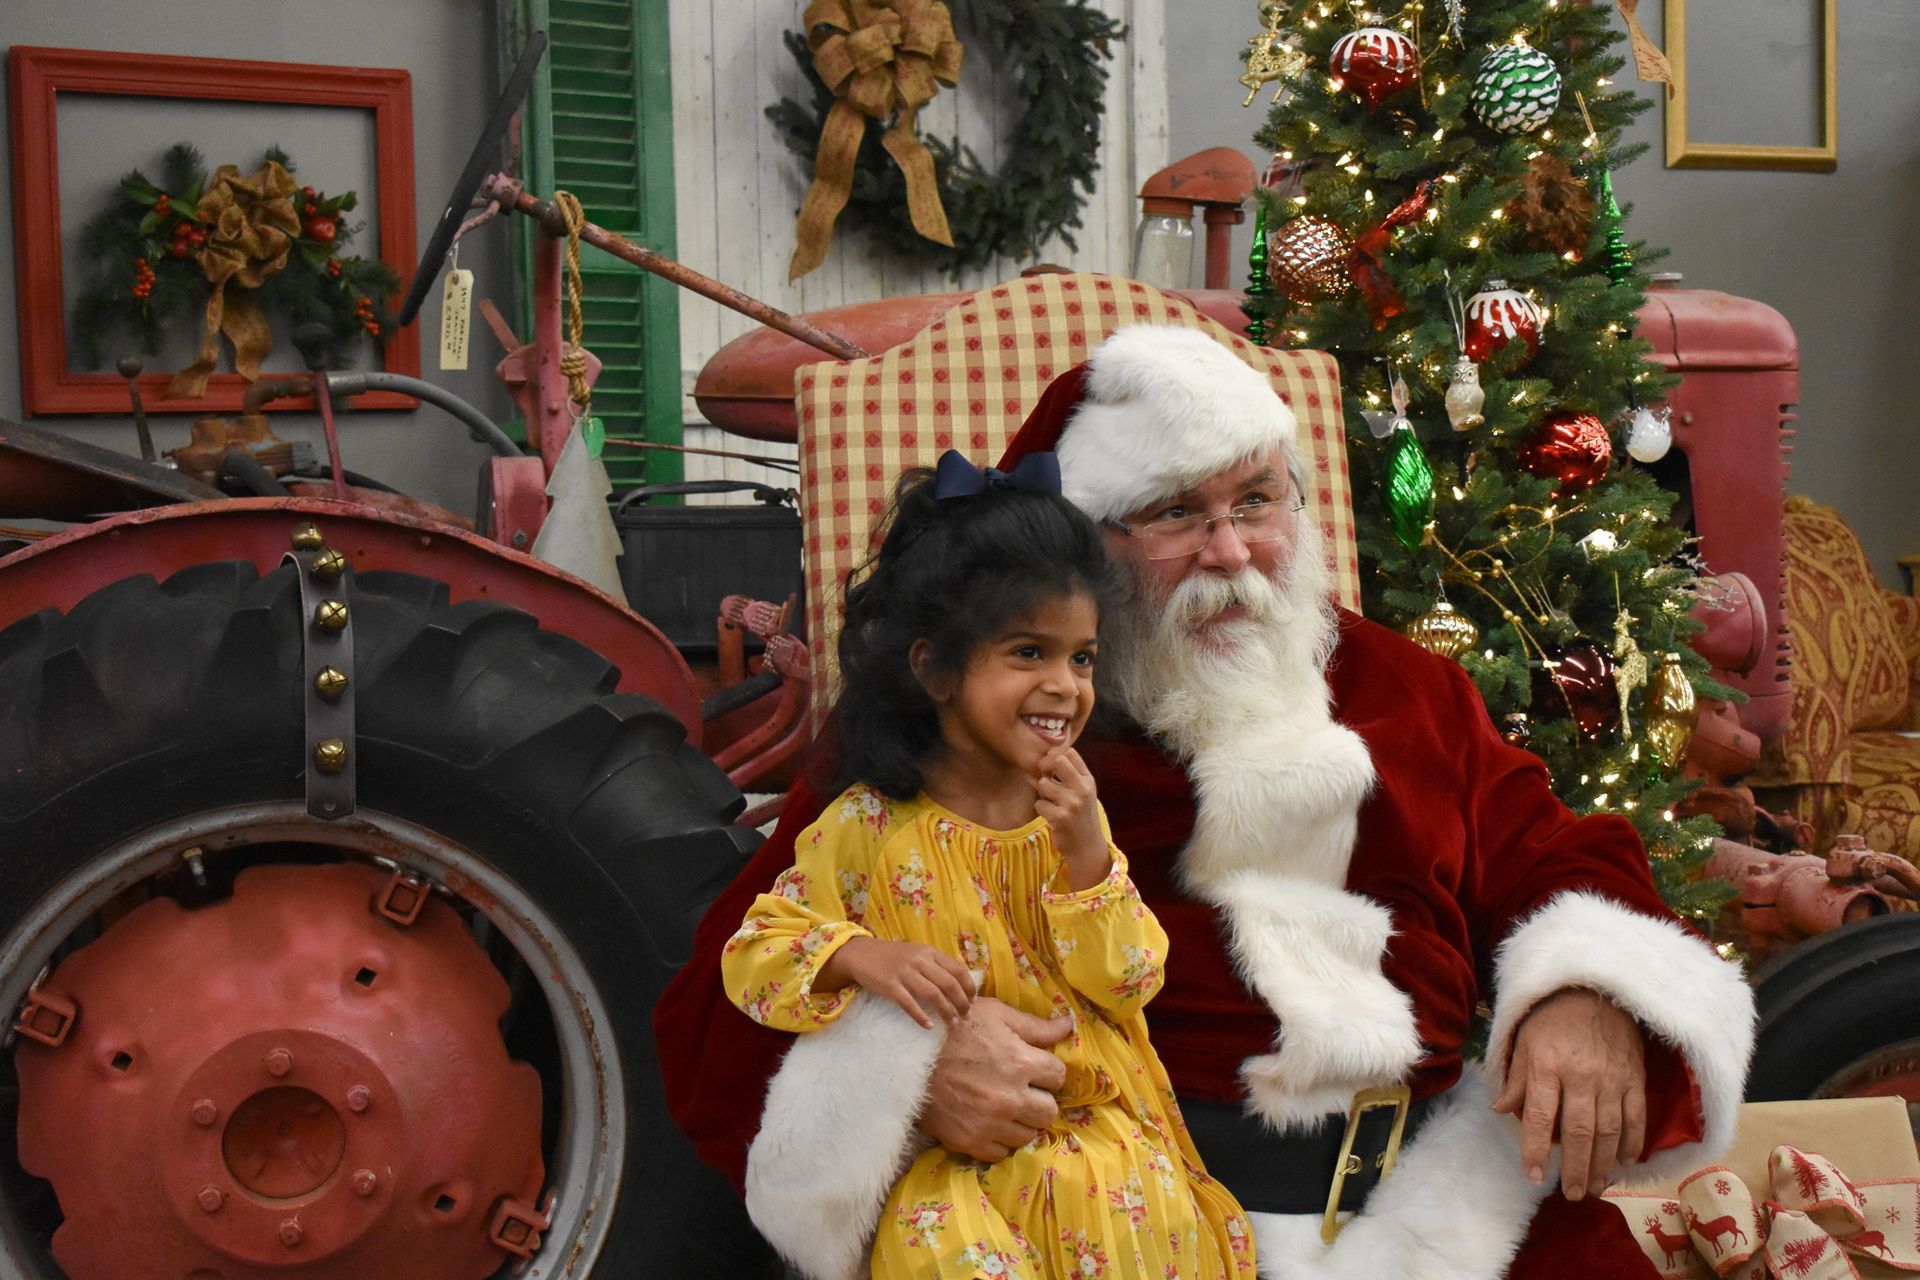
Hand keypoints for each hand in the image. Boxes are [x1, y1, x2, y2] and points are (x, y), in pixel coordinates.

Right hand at [819, 937, 973, 1029]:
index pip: (957, 969)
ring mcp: (904, 973)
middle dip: (962, 1003)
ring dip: (946, 1012)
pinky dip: (921, 1017)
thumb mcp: (917, 953)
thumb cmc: (892, 956)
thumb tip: (958, 984)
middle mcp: (919, 960)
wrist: (861, 954)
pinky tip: (929, 1026)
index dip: (969, 987)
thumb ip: (935, 964)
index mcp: (929, 952)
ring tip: (952, 1023)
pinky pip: (909, 1004)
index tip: (973, 1001)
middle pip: (949, 984)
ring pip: (933, 995)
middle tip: (966, 1016)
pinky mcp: (890, 986)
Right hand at [918, 997, 1071, 1160]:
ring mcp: (990, 1123)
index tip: (1035, 1068)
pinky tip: (989, 1122)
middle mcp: (1010, 1098)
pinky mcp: (969, 1141)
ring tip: (1004, 1106)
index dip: (1048, 1070)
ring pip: (1028, 1135)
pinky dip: (998, 1139)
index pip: (1058, 1076)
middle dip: (1040, 1100)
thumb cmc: (953, 1029)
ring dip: (1021, 1121)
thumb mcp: (995, 1015)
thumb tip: (1068, 1026)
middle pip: (1049, 1112)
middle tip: (1023, 1090)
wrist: (906, 1056)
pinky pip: (1001, 1152)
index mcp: (1019, 1062)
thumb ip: (1034, 1026)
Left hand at [1032, 747, 1106, 889]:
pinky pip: (1039, 804)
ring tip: (1051, 803)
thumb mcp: (1080, 795)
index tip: (1050, 767)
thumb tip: (1034, 768)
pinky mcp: (1060, 817)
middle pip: (1057, 760)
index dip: (1054, 756)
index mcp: (1088, 781)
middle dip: (1045, 767)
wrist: (1087, 848)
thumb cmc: (1081, 819)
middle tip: (1044, 779)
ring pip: (1043, 783)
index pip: (1069, 753)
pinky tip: (1051, 817)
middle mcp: (1083, 789)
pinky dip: (1042, 810)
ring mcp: (1072, 803)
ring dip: (1042, 794)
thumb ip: (1063, 779)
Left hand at [1492, 987, 1647, 1200]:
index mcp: (1547, 1066)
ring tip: (1596, 1187)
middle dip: (1575, 1167)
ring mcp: (1611, 1078)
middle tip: (1572, 1194)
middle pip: (1579, 1131)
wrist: (1593, 989)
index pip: (1540, 1116)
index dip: (1536, 1149)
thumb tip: (1502, 1111)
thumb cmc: (1552, 1018)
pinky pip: (1636, 1117)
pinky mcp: (1634, 1077)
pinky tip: (1625, 1162)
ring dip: (1603, 1164)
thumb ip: (1517, 1079)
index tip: (1533, 1175)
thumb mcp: (1524, 1042)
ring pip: (1609, 1130)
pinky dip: (1632, 1143)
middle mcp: (1580, 1075)